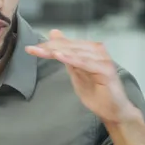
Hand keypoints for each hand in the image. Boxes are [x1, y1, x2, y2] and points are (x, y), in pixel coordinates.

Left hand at [26, 30, 140, 124]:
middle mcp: (98, 51)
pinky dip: (72, 59)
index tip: (31, 48)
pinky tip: (59, 56)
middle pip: (70, 47)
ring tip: (42, 51)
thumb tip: (54, 34)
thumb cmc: (96, 92)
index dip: (49, 45)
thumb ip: (66, 55)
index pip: (66, 44)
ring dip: (58, 51)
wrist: (113, 110)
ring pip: (76, 53)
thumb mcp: (76, 71)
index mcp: (91, 50)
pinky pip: (85, 63)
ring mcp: (103, 60)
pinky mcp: (105, 71)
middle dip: (50, 47)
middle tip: (32, 49)